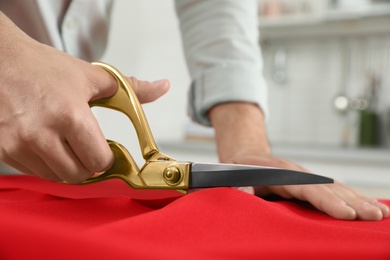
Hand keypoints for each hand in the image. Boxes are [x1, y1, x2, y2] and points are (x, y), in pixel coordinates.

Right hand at [0, 13, 169, 182]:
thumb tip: (162, 87)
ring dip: (68, 167)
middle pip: (79, 175)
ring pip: (56, 177)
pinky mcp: (3, 151)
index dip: (107, 157)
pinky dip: (46, 164)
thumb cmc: (43, 66)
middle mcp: (42, 134)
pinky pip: (34, 172)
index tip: (107, 150)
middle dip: (89, 165)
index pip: (99, 160)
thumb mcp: (92, 76)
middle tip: (88, 148)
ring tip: (67, 144)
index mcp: (70, 115)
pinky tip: (48, 144)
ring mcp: (19, 145)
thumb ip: (131, 89)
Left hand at [228, 153, 389, 220]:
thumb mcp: (232, 176)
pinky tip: (370, 206)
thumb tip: (243, 192)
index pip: (308, 187)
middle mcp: (299, 174)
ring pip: (337, 188)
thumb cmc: (240, 170)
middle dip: (354, 202)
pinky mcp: (310, 183)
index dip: (327, 201)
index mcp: (281, 173)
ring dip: (360, 200)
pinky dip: (354, 198)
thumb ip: (237, 184)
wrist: (246, 156)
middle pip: (330, 188)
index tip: (346, 214)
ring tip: (381, 214)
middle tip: (375, 217)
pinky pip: (335, 190)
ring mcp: (307, 177)